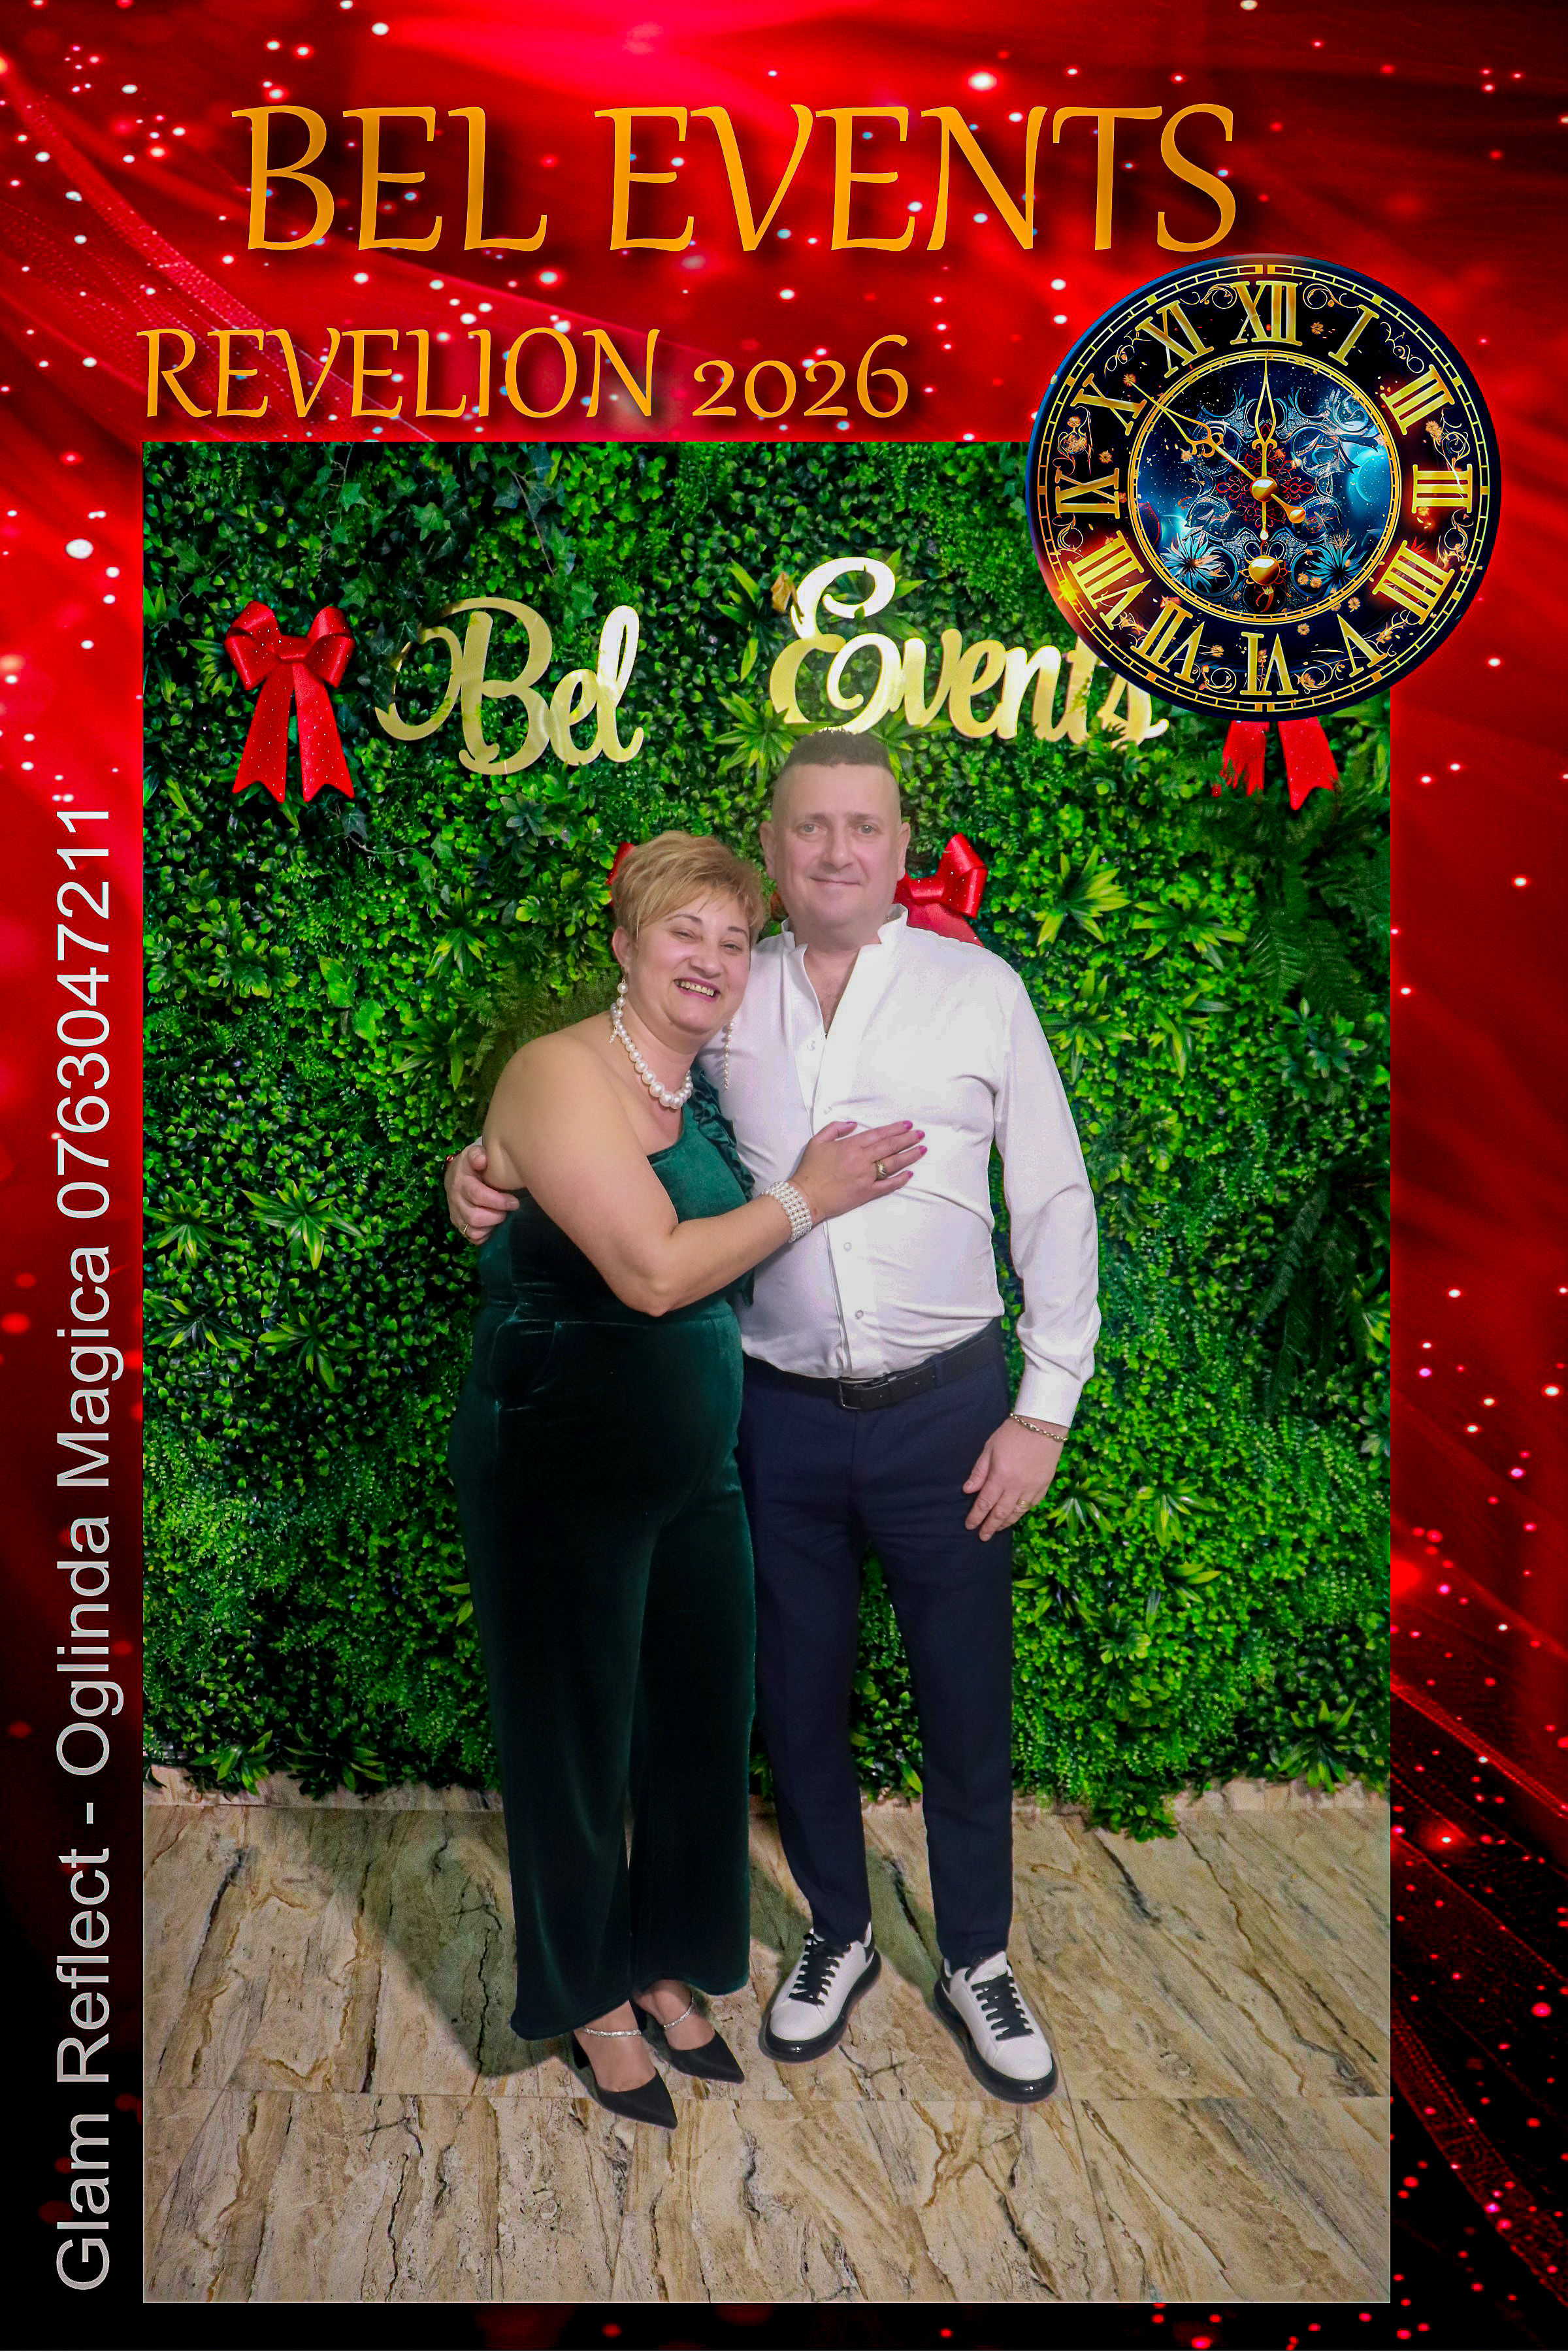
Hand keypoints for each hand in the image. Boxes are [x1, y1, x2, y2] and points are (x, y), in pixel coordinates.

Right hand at [445, 1140, 518, 1245]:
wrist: (457, 1174)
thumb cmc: (472, 1164)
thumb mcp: (474, 1153)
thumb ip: (478, 1155)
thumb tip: (483, 1160)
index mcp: (460, 1182)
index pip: (478, 1196)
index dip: (498, 1202)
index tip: (515, 1202)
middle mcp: (455, 1200)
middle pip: (475, 1217)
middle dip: (497, 1216)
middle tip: (510, 1210)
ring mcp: (456, 1215)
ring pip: (473, 1230)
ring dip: (492, 1226)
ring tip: (503, 1216)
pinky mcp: (459, 1225)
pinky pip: (472, 1238)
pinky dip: (486, 1235)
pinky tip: (494, 1225)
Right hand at [790, 1119, 924, 1223]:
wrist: (806, 1197)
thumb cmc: (810, 1169)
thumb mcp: (817, 1142)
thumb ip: (835, 1128)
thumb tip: (853, 1125)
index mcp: (850, 1146)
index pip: (879, 1134)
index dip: (895, 1128)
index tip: (908, 1124)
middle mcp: (861, 1160)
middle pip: (890, 1147)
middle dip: (908, 1139)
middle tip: (920, 1134)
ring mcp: (866, 1177)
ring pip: (893, 1164)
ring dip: (909, 1156)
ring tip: (921, 1149)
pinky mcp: (866, 1193)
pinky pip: (887, 1186)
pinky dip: (900, 1180)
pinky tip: (910, 1174)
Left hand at [963, 1416, 1066, 1540]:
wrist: (1043, 1425)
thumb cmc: (1012, 1433)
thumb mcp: (989, 1448)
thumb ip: (979, 1472)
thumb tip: (968, 1491)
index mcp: (1000, 1477)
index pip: (985, 1503)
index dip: (976, 1517)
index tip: (969, 1526)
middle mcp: (1016, 1487)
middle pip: (1000, 1513)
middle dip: (989, 1526)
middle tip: (982, 1537)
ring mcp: (1032, 1488)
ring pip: (1017, 1513)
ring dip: (1005, 1523)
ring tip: (996, 1530)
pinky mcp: (1044, 1486)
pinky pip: (1032, 1505)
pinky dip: (1022, 1513)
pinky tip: (1015, 1515)